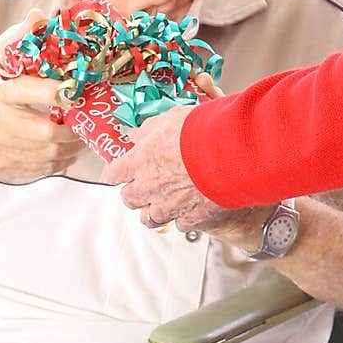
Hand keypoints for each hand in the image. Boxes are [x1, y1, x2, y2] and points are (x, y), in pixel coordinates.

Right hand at [0, 12, 85, 182]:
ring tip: (80, 140)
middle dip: (74, 130)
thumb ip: (18, 39)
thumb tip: (42, 16)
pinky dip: (57, 164)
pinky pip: (38, 171)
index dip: (65, 93)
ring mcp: (0, 148)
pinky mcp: (1, 167)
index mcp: (0, 91)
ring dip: (71, 149)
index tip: (80, 91)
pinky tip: (64, 154)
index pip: (38, 92)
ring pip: (47, 155)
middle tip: (86, 123)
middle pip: (47, 132)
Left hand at [101, 74, 269, 239]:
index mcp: (138, 162)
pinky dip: (183, 217)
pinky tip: (189, 207)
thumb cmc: (200, 132)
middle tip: (144, 184)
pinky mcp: (192, 217)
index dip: (117, 172)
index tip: (120, 170)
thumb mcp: (169, 118)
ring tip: (163, 202)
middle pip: (129, 199)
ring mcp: (169, 206)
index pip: (112, 174)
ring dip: (154, 210)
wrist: (230, 152)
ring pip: (150, 218)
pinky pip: (180, 224)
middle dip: (135, 192)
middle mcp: (149, 188)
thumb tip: (136, 134)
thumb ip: (148, 129)